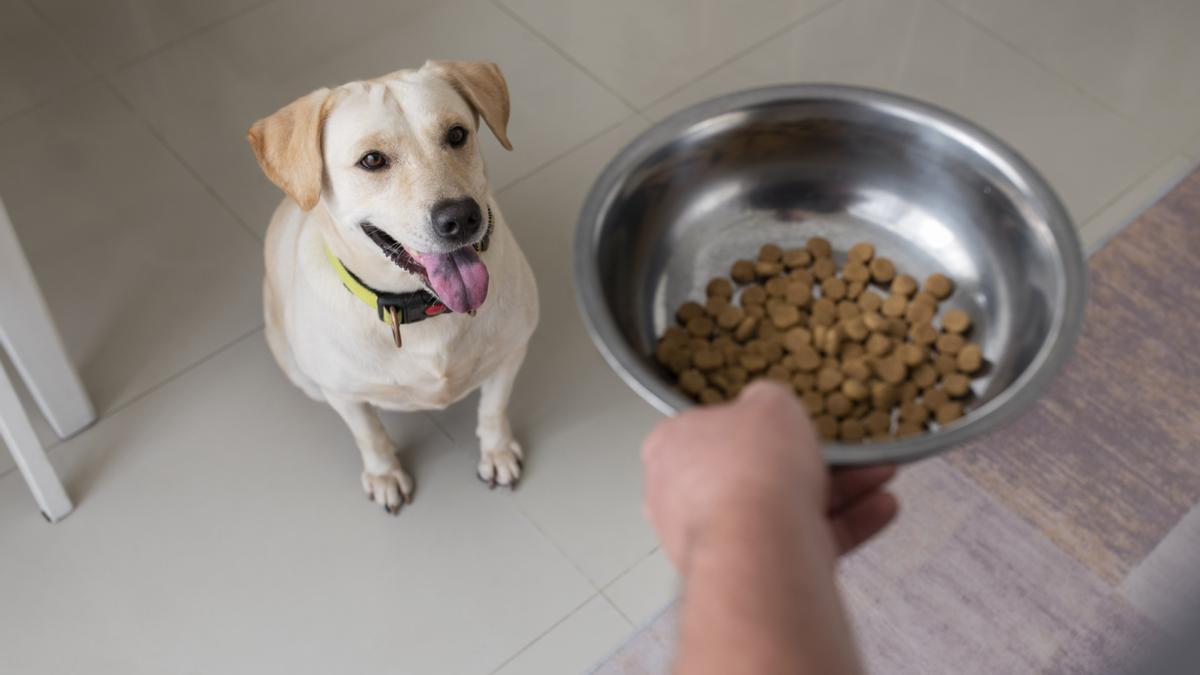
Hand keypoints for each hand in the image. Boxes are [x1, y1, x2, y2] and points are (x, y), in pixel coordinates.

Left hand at [641, 380, 898, 570]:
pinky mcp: (753, 573)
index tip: (786, 424)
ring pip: (782, 508)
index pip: (708, 428)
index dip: (751, 423)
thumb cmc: (752, 466)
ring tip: (879, 473)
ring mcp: (715, 540)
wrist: (762, 546)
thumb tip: (766, 405)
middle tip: (844, 450)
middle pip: (752, 471)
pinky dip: (843, 525)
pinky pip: (800, 543)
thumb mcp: (770, 403)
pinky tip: (881, 507)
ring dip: (839, 490)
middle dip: (807, 460)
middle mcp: (681, 498)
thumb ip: (767, 401)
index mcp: (670, 448)